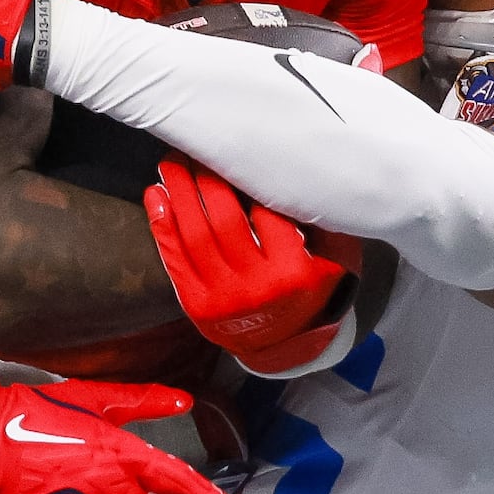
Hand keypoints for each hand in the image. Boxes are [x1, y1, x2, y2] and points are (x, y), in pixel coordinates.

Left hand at [145, 158, 357, 377]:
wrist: (288, 345)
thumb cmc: (313, 290)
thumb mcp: (337, 259)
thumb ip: (323, 221)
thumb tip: (301, 172)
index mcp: (293, 272)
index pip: (266, 213)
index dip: (248, 178)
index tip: (237, 150)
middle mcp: (255, 287)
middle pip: (223, 221)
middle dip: (207, 179)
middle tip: (198, 148)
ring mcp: (222, 299)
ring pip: (194, 237)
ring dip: (179, 194)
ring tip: (172, 162)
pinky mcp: (197, 305)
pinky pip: (174, 260)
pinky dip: (162, 225)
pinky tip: (156, 195)